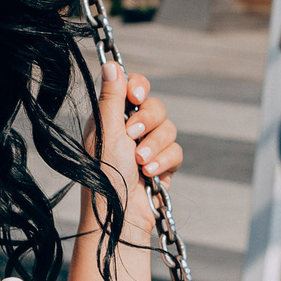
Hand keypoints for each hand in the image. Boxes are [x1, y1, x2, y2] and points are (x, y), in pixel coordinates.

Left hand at [89, 63, 181, 224]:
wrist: (121, 216)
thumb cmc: (105, 174)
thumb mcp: (106, 131)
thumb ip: (112, 97)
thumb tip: (111, 63)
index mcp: (110, 118)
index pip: (131, 86)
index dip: (138, 87)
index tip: (135, 96)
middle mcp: (128, 130)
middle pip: (154, 105)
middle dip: (148, 120)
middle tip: (132, 136)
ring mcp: (147, 147)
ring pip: (169, 127)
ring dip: (155, 145)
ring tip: (140, 163)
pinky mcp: (162, 165)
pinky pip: (176, 150)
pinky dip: (164, 161)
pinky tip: (151, 175)